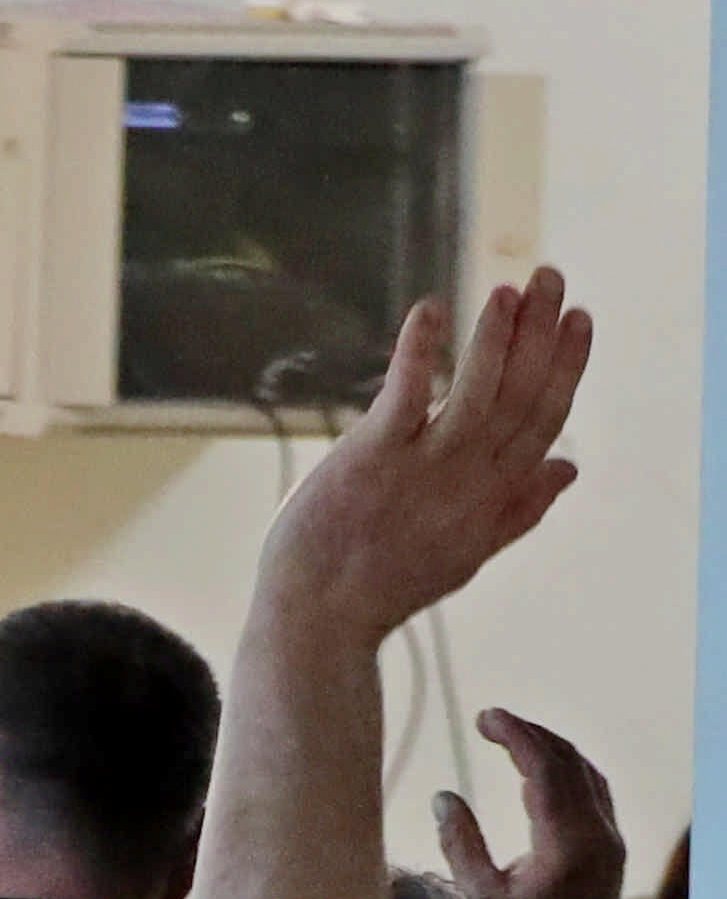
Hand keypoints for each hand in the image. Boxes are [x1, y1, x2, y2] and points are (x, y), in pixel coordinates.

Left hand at [264, 271, 590, 646]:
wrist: (319, 622)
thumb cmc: (387, 586)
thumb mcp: (468, 553)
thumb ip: (521, 508)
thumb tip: (571, 466)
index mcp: (495, 496)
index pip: (545, 419)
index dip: (566, 365)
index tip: (580, 319)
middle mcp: (469, 479)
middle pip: (519, 394)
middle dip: (541, 332)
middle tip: (552, 276)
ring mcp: (422, 468)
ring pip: (475, 391)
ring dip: (495, 336)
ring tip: (508, 288)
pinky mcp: (371, 459)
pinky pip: (403, 397)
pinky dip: (419, 353)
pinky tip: (431, 310)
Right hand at [437, 708, 629, 898]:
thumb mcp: (479, 894)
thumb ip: (460, 842)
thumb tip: (444, 796)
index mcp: (567, 845)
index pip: (545, 770)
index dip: (515, 736)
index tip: (486, 717)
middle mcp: (599, 834)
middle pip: (569, 761)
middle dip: (530, 733)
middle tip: (491, 718)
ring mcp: (611, 837)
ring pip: (586, 771)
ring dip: (550, 747)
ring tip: (511, 735)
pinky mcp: (612, 842)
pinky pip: (593, 788)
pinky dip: (565, 767)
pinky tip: (538, 766)